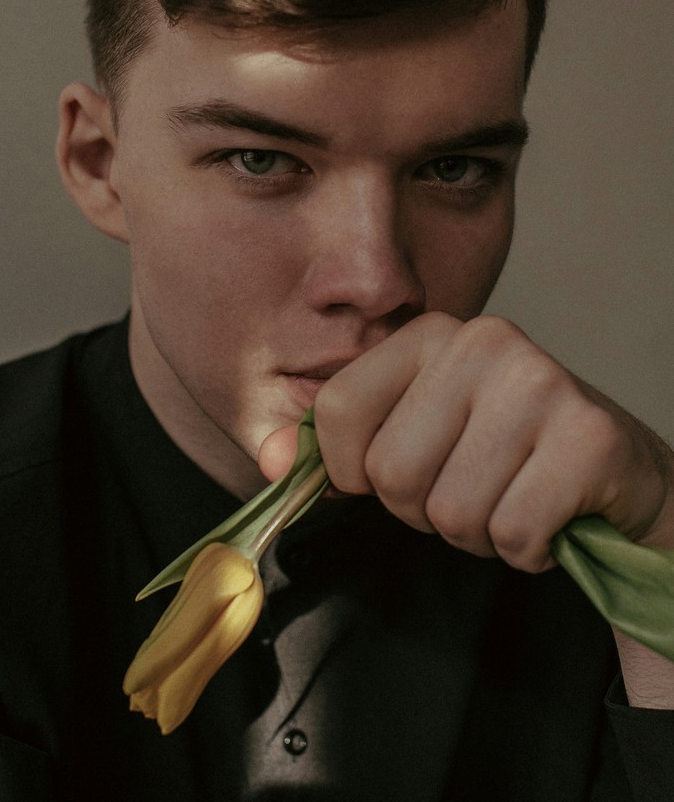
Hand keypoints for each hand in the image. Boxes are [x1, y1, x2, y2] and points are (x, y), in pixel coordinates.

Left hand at [261, 313, 673, 572]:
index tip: (391, 472)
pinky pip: (512, 534)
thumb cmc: (502, 451)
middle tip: (470, 484)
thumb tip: (269, 459)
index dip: (354, 471)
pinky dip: (525, 549)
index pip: (337, 412)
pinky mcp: (588, 438)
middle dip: (423, 508)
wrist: (613, 470)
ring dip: (476, 531)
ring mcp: (541, 385)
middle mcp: (484, 343)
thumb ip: (339, 445)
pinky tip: (548, 512)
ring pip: (451, 512)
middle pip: (391, 474)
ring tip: (509, 494)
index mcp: (430, 334)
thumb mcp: (414, 432)